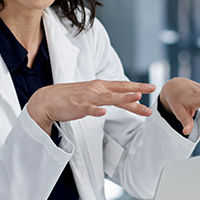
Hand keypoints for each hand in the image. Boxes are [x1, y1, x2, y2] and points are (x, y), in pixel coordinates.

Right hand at [26, 80, 154, 135]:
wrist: (48, 100)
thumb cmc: (70, 98)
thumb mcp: (92, 95)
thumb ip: (106, 97)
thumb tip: (122, 100)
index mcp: (100, 87)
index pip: (122, 86)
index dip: (137, 86)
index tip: (150, 88)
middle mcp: (96, 90)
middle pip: (120, 89)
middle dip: (136, 89)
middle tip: (151, 89)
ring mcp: (88, 98)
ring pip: (108, 97)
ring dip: (122, 97)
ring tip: (135, 98)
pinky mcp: (78, 107)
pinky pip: (89, 109)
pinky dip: (96, 111)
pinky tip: (103, 113)